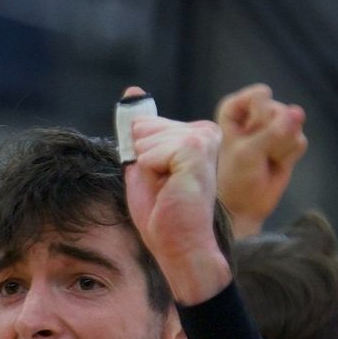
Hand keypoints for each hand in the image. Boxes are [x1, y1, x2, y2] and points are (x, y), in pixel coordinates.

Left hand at [122, 95, 229, 304]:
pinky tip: (170, 190)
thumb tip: (132, 91)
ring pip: (143, 139)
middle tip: (163, 188)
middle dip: (142, 162)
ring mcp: (202, 138)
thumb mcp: (143, 165)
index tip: (161, 180)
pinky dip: (149, 175)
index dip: (141, 157)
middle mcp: (205, 130)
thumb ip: (138, 132)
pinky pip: (147, 153)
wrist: (180, 246)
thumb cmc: (163, 214)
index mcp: (197, 132)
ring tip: (167, 191)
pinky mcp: (193, 150)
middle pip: (142, 128)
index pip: (144, 124)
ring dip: (146, 171)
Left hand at [215, 83, 306, 237]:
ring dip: (280, 148)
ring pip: (294, 125)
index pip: (261, 94)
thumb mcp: (248, 152)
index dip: (260, 117)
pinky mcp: (288, 142)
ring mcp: (273, 126)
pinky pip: (300, 141)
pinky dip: (289, 156)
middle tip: (256, 154)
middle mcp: (254, 112)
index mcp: (235, 108)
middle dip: (272, 136)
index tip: (249, 136)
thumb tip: (299, 112)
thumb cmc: (234, 177)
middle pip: (280, 110)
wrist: (242, 205)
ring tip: (264, 160)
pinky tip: (275, 164)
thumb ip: (273, 131)